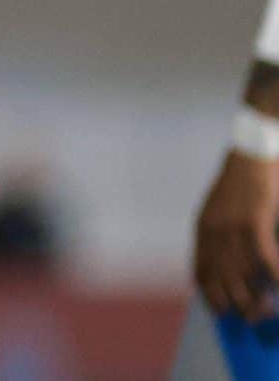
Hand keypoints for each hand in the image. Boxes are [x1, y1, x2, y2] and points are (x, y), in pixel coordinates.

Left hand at [196, 151, 278, 317]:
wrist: (252, 152)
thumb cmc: (242, 182)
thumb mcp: (222, 209)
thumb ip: (221, 234)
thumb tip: (234, 266)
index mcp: (203, 226)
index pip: (200, 268)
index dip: (209, 292)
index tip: (219, 311)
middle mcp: (213, 229)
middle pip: (222, 276)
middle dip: (236, 303)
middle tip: (250, 320)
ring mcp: (233, 225)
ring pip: (243, 272)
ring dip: (257, 296)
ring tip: (266, 314)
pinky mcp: (255, 221)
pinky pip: (265, 258)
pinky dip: (275, 275)